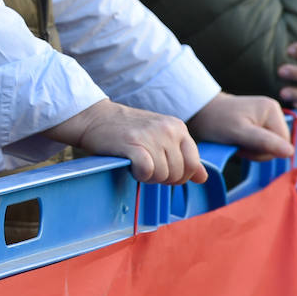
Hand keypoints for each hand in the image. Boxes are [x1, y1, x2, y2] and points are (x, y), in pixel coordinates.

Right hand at [46, 99, 205, 183]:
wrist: (94, 117)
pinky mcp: (133, 144)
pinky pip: (147, 172)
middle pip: (178, 174)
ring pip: (163, 175)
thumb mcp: (160, 137)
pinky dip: (139, 175)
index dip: (179, 175)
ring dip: (148, 177)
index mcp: (177, 127)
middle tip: (146, 167)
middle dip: (162, 178)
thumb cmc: (126, 130)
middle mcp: (168, 129)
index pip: (194, 164)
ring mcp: (151, 136)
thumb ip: (182, 155)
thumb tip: (202, 178)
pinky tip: (130, 165)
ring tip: (136, 163)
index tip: (162, 170)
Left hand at [186, 92, 292, 159]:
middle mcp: (273, 111)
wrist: (199, 112)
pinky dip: (250, 147)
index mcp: (272, 110)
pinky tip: (238, 140)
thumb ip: (265, 142)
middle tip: (237, 143)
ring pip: (270, 147)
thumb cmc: (216, 121)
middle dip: (257, 150)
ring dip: (252, 150)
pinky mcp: (260, 124)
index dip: (264, 151)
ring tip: (236, 140)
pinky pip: (263, 144)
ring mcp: (267, 117)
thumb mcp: (239, 133)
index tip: (243, 144)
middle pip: (278, 146)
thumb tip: (290, 152)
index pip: (284, 144)